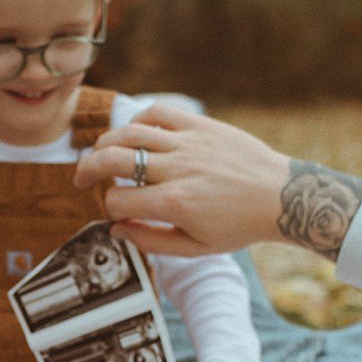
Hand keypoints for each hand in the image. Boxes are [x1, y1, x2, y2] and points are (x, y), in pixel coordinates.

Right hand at [74, 102, 293, 256]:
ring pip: (129, 133)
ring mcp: (188, 143)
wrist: (281, 196)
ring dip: (105, 144)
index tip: (115, 213)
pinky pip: (158, 113)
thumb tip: (116, 229)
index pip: (117, 201)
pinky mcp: (200, 126)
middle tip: (80, 180)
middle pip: (112, 160)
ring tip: (100, 155)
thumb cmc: (239, 225)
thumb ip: (151, 240)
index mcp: (174, 203)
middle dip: (86, 170)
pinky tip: (134, 134)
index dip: (108, 209)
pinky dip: (138, 120)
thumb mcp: (196, 248)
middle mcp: (177, 169)